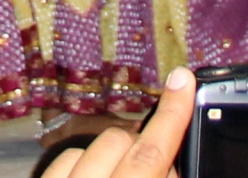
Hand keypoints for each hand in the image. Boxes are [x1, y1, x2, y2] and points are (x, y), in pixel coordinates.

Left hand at [42, 66, 193, 177]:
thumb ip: (164, 176)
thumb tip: (173, 161)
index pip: (151, 153)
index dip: (172, 115)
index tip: (183, 79)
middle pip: (120, 141)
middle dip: (140, 148)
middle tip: (156, 170)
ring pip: (90, 146)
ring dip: (111, 158)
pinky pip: (64, 159)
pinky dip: (82, 165)